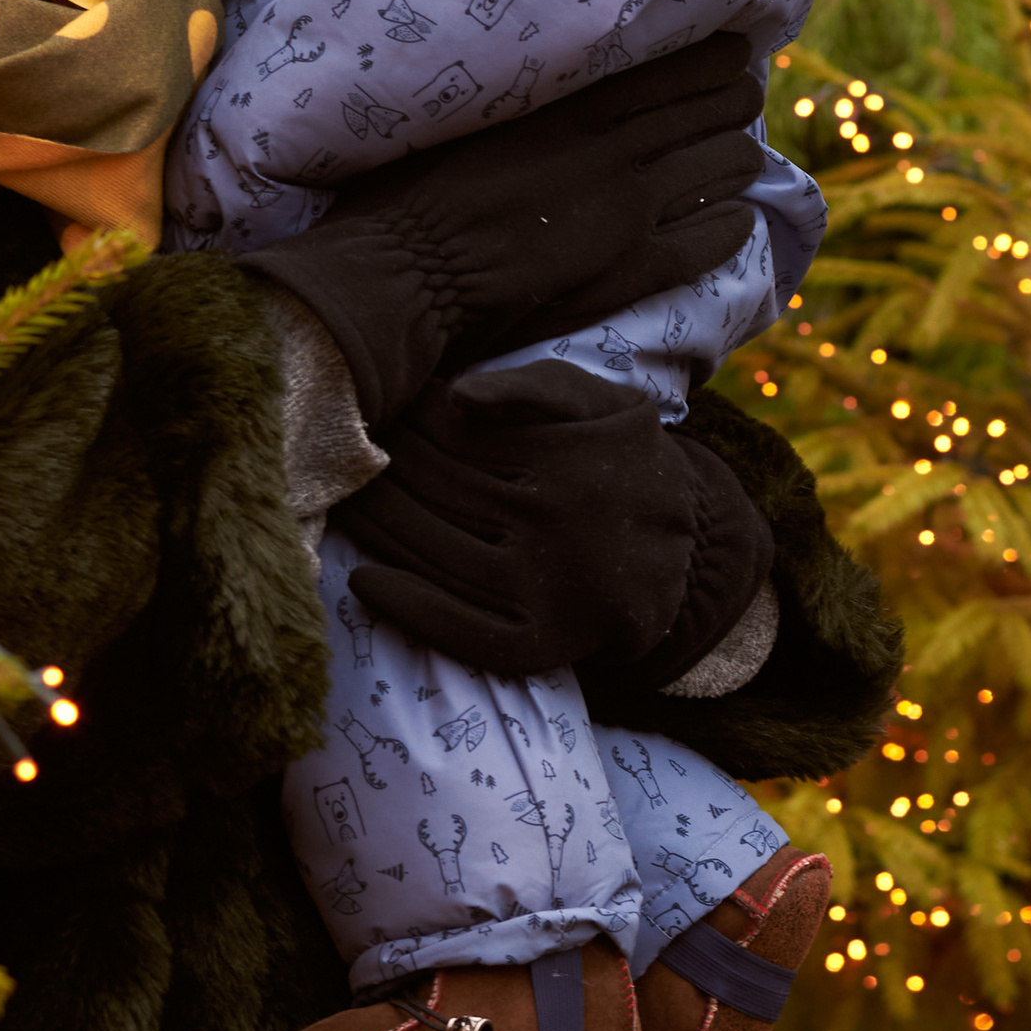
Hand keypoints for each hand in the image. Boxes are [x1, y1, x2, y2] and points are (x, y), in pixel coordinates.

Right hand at [238, 32, 762, 426]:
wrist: (406, 275)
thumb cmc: (413, 195)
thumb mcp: (468, 124)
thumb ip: (522, 106)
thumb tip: (543, 86)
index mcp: (570, 108)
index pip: (667, 70)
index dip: (710, 60)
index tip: (731, 50)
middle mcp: (612, 149)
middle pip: (708, 111)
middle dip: (736, 101)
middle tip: (746, 96)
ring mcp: (630, 210)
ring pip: (723, 168)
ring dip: (739, 158)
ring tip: (745, 155)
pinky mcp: (633, 268)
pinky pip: (711, 240)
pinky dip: (732, 226)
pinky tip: (740, 221)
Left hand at [345, 363, 767, 679]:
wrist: (685, 554)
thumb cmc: (625, 462)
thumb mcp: (602, 404)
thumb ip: (535, 387)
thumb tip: (457, 397)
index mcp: (566, 458)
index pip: (455, 437)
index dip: (409, 424)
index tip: (381, 413)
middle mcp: (555, 525)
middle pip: (438, 493)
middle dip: (384, 471)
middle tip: (345, 458)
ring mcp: (547, 589)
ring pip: (437, 554)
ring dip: (378, 530)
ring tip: (345, 506)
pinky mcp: (540, 643)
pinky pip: (459, 628)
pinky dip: (407, 607)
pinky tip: (364, 582)